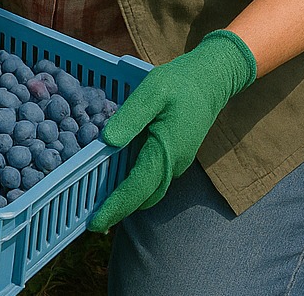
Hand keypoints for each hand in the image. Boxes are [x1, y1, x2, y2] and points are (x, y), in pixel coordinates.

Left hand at [87, 30, 255, 231]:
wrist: (212, 79)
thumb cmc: (179, 83)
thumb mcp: (152, 90)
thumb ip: (130, 117)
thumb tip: (108, 142)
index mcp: (165, 151)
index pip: (137, 189)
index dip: (114, 207)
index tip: (94, 224)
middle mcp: (173, 165)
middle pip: (142, 197)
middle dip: (118, 209)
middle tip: (91, 216)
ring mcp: (177, 163)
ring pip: (149, 191)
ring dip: (127, 199)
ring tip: (99, 201)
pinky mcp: (176, 157)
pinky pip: (153, 179)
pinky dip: (136, 186)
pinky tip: (118, 176)